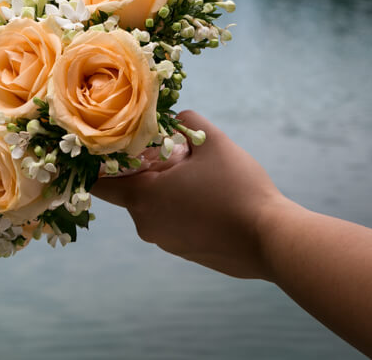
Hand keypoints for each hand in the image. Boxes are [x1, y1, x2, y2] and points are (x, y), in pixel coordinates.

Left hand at [92, 110, 288, 278]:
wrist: (272, 241)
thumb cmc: (239, 189)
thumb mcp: (213, 142)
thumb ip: (187, 121)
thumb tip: (175, 118)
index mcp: (142, 197)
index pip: (99, 183)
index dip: (100, 164)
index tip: (114, 148)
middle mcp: (145, 224)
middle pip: (129, 192)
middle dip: (143, 172)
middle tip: (172, 154)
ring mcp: (164, 242)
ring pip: (152, 208)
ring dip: (164, 190)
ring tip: (196, 176)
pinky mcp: (183, 252)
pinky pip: (170, 224)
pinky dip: (179, 208)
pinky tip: (207, 198)